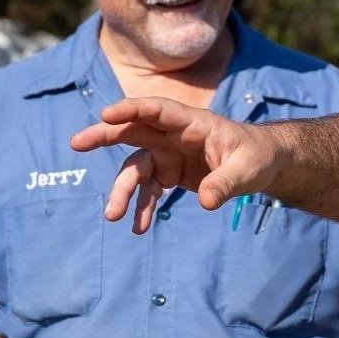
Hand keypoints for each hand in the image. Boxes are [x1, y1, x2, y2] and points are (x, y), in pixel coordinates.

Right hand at [69, 97, 281, 233]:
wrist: (262, 166)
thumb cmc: (256, 158)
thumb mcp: (247, 170)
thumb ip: (226, 184)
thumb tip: (205, 202)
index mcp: (193, 123)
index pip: (158, 110)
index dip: (132, 109)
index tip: (107, 115)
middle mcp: (174, 135)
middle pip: (133, 131)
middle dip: (104, 136)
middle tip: (77, 143)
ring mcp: (168, 154)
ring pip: (136, 168)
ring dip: (123, 190)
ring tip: (114, 215)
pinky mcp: (169, 173)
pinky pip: (148, 190)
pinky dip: (142, 207)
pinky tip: (138, 227)